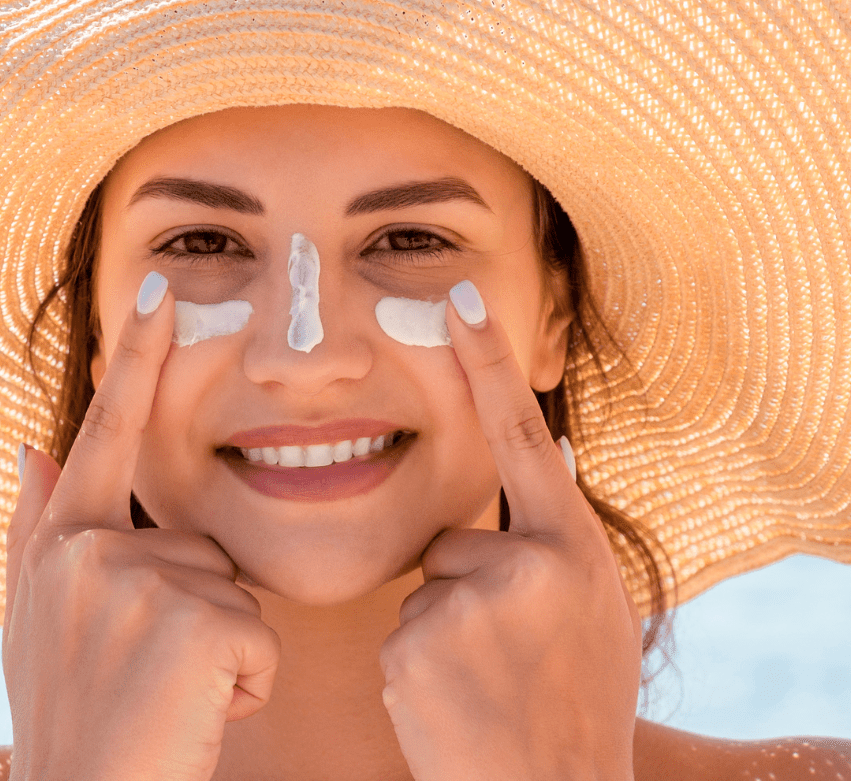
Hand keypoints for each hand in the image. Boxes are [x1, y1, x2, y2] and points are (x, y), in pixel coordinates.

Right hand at [2, 276, 280, 780]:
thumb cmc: (70, 719)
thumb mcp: (35, 623)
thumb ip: (34, 528)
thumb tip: (31, 443)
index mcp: (64, 542)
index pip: (109, 431)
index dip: (135, 358)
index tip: (160, 287)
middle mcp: (91, 551)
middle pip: (198, 543)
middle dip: (197, 608)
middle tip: (149, 675)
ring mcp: (140, 586)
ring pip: (231, 592)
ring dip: (220, 649)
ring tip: (170, 696)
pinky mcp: (192, 628)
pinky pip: (258, 638)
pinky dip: (246, 683)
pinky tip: (198, 714)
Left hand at [378, 281, 641, 780]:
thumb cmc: (576, 703)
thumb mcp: (596, 609)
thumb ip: (558, 538)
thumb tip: (535, 454)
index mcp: (573, 549)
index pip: (521, 434)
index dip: (490, 361)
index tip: (459, 296)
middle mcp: (528, 565)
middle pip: (455, 538)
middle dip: (466, 586)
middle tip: (506, 653)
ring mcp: (471, 604)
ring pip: (427, 586)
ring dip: (445, 628)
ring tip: (486, 682)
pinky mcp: (418, 645)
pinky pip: (401, 629)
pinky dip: (421, 663)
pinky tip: (455, 701)